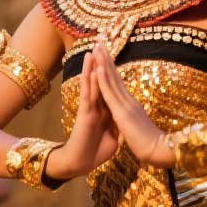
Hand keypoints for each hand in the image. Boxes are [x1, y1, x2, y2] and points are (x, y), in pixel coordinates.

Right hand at [45, 51, 120, 180]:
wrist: (82, 163)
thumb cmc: (95, 152)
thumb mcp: (114, 135)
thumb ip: (117, 124)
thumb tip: (125, 119)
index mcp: (104, 110)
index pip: (108, 86)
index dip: (110, 71)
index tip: (112, 56)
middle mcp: (96, 106)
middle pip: (99, 80)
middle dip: (100, 62)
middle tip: (100, 44)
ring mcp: (89, 109)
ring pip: (91, 83)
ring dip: (91, 67)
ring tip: (92, 50)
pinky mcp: (85, 115)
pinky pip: (89, 96)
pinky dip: (90, 83)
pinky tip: (93, 70)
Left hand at [87, 42, 174, 166]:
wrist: (159, 151)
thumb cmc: (151, 144)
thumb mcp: (140, 127)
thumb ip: (135, 119)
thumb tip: (133, 116)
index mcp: (132, 105)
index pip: (118, 83)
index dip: (111, 68)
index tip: (104, 55)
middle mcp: (129, 100)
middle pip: (115, 76)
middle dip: (106, 58)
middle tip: (99, 42)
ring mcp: (126, 104)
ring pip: (112, 79)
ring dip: (103, 62)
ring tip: (97, 47)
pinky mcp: (122, 112)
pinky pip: (110, 93)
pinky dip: (103, 79)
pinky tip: (98, 67)